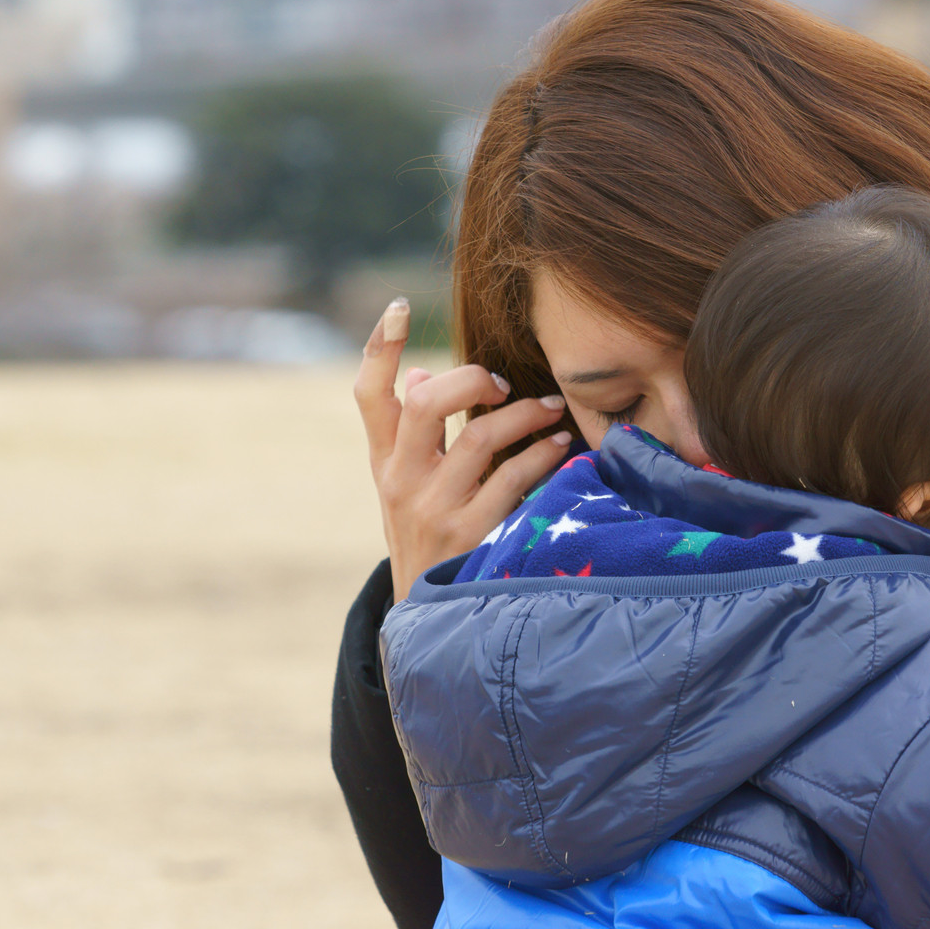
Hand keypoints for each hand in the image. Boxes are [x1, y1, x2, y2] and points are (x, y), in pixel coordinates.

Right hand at [354, 299, 571, 599]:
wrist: (428, 622)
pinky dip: (543, 455)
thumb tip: (421, 372)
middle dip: (470, 379)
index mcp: (383, 462)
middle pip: (424, 404)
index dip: (379, 347)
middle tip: (500, 382)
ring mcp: (433, 510)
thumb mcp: (408, 488)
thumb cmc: (428, 538)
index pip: (368, 394)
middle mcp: (400, 482)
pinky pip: (513, 479)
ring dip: (524, 413)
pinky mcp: (470, 535)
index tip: (400, 306)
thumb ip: (413, 435)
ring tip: (550, 408)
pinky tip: (562, 447)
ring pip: (479, 436)